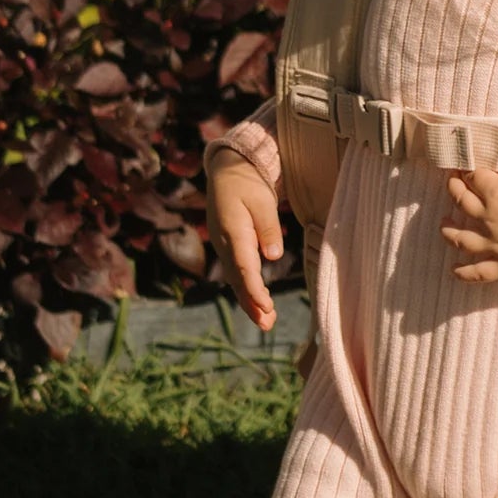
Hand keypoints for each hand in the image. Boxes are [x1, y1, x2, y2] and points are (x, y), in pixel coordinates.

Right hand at [205, 154, 282, 331]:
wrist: (227, 173)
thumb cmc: (247, 184)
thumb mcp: (262, 201)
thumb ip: (269, 227)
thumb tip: (273, 255)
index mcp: (232, 231)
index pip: (244, 265)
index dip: (254, 288)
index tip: (265, 305)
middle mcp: (224, 243)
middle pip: (237, 279)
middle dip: (252, 303)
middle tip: (267, 324)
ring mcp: (223, 247)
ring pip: (236, 279)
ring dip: (249, 301)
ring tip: (266, 322)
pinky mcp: (228, 248)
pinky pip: (236, 273)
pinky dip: (246, 290)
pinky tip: (258, 305)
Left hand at [441, 168, 497, 281]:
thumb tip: (497, 176)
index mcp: (497, 194)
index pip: (473, 176)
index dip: (469, 170)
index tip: (467, 167)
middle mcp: (490, 220)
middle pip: (461, 201)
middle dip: (454, 189)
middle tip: (454, 184)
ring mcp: (495, 245)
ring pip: (460, 239)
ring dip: (448, 230)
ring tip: (444, 224)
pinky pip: (479, 272)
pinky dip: (464, 273)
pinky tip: (454, 269)